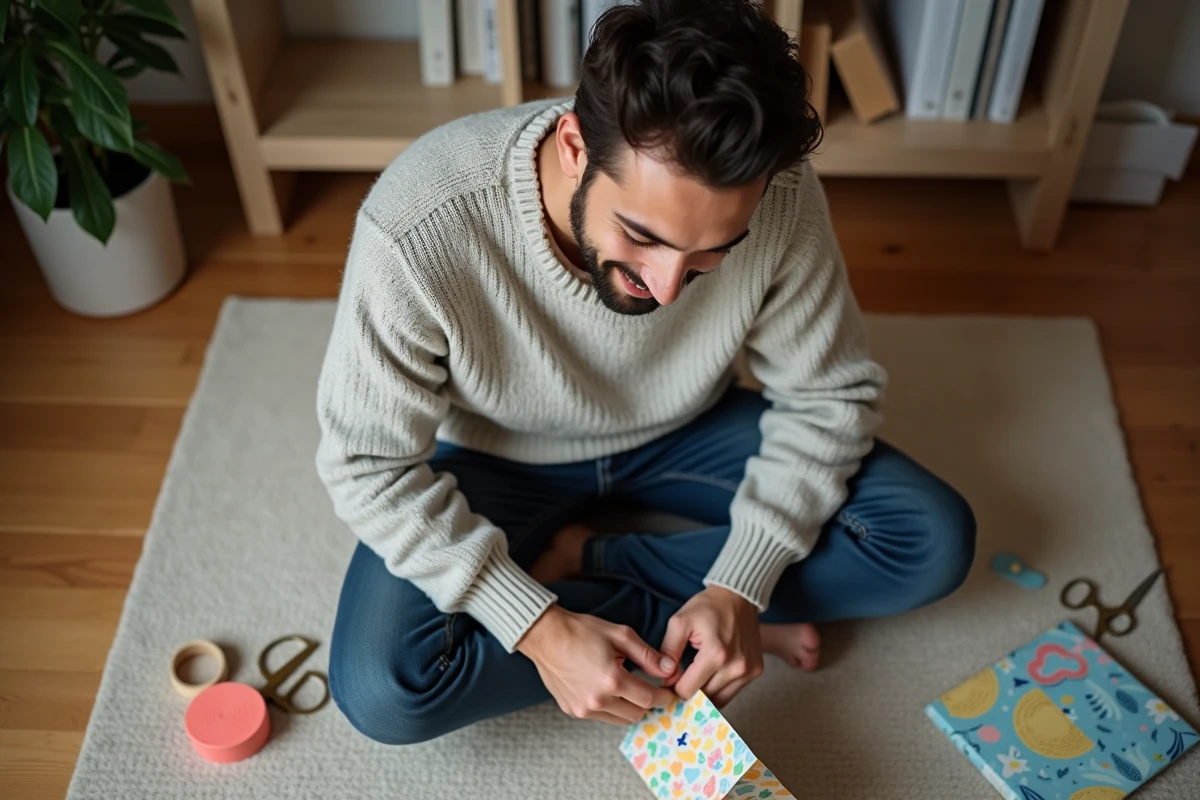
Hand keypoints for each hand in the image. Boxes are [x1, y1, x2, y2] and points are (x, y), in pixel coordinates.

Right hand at [516, 605, 678, 724]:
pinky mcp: (572, 711)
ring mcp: (583, 709)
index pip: (649, 699)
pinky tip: (605, 689)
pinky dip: (609, 707)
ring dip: (628, 707)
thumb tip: (670, 670)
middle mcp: (598, 700)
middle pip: (636, 714)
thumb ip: (648, 656)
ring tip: (625, 686)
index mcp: (612, 679)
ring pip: (619, 719)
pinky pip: (600, 716)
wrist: (545, 636)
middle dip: (647, 703)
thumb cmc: (582, 631)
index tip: (668, 693)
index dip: (663, 697)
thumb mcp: (620, 635)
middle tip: (648, 688)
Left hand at [660, 585, 762, 707]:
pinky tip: (711, 675)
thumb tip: (664, 677)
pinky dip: (719, 688)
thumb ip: (669, 651)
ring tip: (696, 678)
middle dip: (689, 692)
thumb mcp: (680, 622)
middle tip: (680, 680)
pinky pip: (732, 692)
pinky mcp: (756, 671)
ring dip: (705, 693)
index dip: (673, 687)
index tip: (669, 680)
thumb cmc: (707, 607)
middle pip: (704, 698)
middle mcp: (736, 667)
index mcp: (716, 655)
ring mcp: (749, 671)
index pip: (687, 690)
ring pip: (719, 700)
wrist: (738, 596)